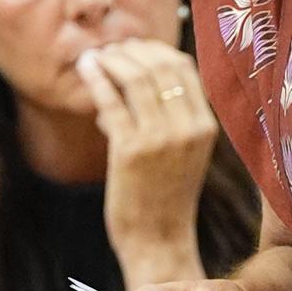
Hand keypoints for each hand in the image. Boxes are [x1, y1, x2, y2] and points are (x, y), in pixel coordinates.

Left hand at [76, 40, 220, 279]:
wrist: (159, 241)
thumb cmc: (166, 197)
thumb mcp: (184, 152)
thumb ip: (170, 116)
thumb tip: (132, 77)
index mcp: (205, 126)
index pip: (184, 67)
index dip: (156, 50)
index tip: (134, 48)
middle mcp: (187, 128)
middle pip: (160, 66)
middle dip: (131, 50)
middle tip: (110, 50)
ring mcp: (160, 138)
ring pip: (135, 78)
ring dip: (111, 60)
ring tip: (94, 58)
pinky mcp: (130, 150)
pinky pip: (111, 101)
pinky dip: (96, 80)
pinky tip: (86, 71)